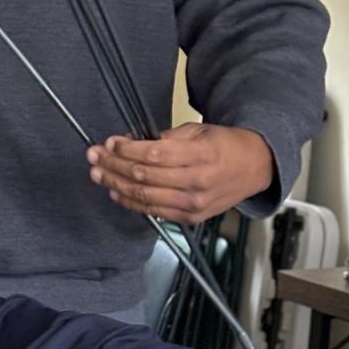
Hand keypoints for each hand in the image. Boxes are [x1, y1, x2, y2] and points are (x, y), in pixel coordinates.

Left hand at [86, 123, 274, 224]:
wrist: (254, 169)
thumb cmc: (225, 146)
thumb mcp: (199, 131)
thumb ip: (166, 139)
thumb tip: (131, 143)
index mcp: (202, 154)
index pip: (154, 154)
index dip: (126, 149)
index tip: (110, 142)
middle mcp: (197, 182)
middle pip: (144, 176)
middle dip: (113, 165)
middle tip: (94, 156)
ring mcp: (193, 203)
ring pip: (145, 196)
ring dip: (116, 184)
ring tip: (97, 174)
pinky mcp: (190, 217)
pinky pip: (154, 211)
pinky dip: (131, 202)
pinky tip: (116, 192)